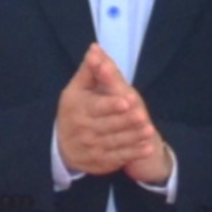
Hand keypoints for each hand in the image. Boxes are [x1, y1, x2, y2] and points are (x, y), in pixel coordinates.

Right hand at [54, 45, 160, 184]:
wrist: (62, 146)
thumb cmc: (76, 110)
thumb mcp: (77, 89)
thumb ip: (90, 70)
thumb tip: (95, 49)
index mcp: (77, 108)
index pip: (96, 107)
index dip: (112, 105)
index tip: (127, 101)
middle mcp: (83, 129)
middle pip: (108, 125)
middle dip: (126, 121)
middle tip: (142, 115)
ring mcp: (91, 148)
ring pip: (116, 142)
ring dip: (134, 137)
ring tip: (149, 130)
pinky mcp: (99, 162)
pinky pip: (118, 157)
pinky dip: (133, 153)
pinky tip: (147, 147)